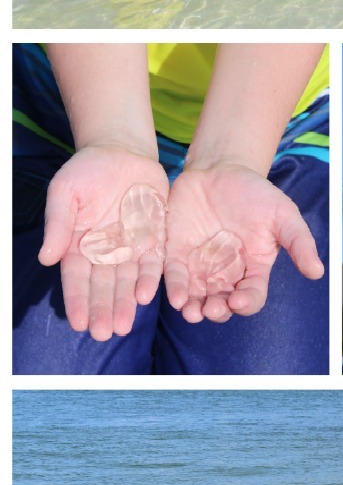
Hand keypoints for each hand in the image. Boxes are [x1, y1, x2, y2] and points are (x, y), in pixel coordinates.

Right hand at [37, 147, 168, 340]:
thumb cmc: (86, 171)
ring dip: (126, 303)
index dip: (78, 301)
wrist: (121, 151)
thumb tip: (46, 258)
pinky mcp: (154, 236)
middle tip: (105, 334)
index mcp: (79, 245)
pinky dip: (150, 279)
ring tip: (125, 326)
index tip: (78, 323)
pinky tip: (147, 296)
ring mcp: (131, 246)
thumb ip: (58, 224)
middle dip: (104, 310)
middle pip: (104, 287)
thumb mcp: (65, 192)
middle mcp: (105, 252)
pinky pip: (154, 261)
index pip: (77, 279)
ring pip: (128, 281)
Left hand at [163, 165, 324, 322]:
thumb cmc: (255, 193)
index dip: (245, 303)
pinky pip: (174, 278)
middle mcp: (226, 273)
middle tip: (212, 308)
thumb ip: (299, 242)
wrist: (220, 169)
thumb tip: (318, 272)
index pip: (252, 296)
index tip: (238, 300)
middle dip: (216, 311)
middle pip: (222, 304)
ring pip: (196, 299)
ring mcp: (200, 267)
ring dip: (193, 311)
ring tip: (191, 312)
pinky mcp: (177, 255)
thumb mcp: (282, 214)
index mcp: (253, 267)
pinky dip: (174, 290)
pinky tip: (176, 297)